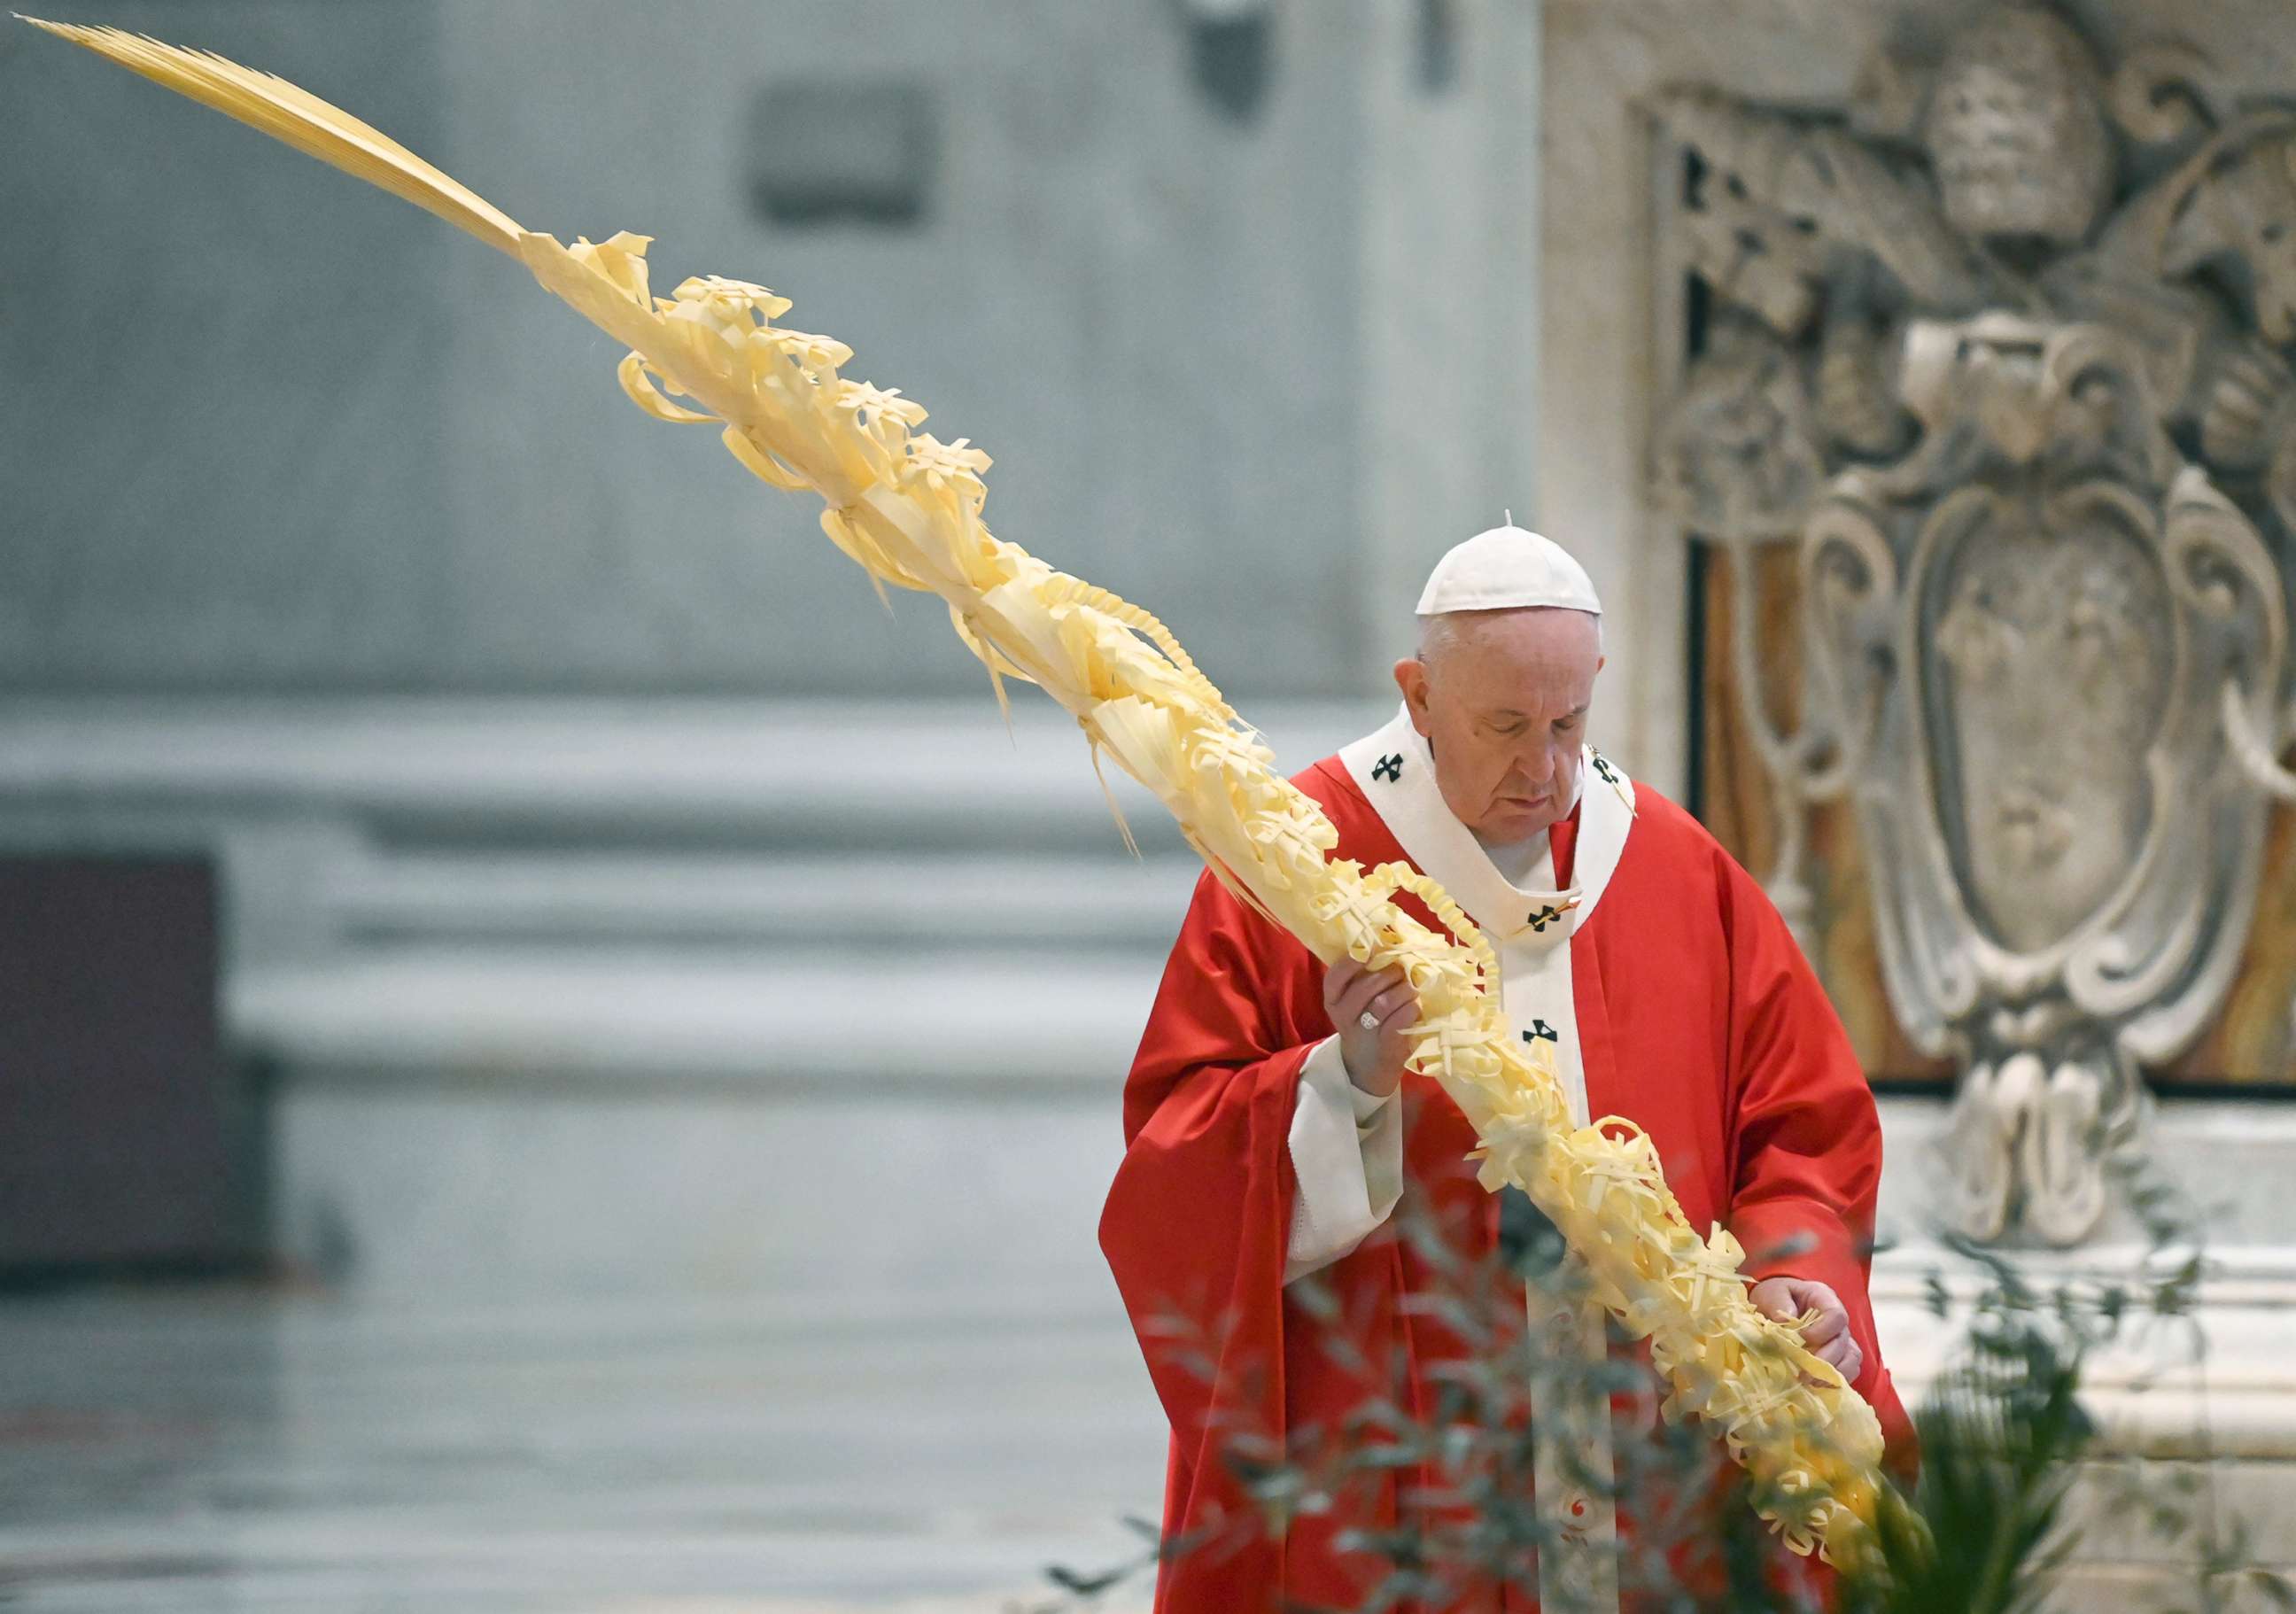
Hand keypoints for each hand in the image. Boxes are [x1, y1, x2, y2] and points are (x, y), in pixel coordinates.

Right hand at [1322, 958, 1418, 1098]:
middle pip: (1365, 987)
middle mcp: (1344, 1016)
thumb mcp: (1355, 1000)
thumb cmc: (1365, 1020)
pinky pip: (1398, 1022)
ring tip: (1412, 988)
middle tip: (1402, 970)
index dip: (1352, 962)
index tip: (1371, 951)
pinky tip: (1415, 1007)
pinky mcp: (1386, 1048)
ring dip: (1403, 990)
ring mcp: (1364, 1034)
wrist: (1368, 1064)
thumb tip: (1391, 943)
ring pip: (1383, 1003)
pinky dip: (1410, 1010)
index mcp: (1333, 999)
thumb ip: (1364, 975)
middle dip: (1389, 974)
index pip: (1335, 977)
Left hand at [1750, 1276, 1862, 1382]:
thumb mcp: (1771, 1292)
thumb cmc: (1774, 1297)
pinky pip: (1847, 1371)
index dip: (1823, 1331)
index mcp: (1824, 1298)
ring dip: (1833, 1374)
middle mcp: (1837, 1320)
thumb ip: (1778, 1302)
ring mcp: (1840, 1339)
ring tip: (1810, 1382)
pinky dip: (1834, 1381)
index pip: (1836, 1315)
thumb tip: (1784, 1322)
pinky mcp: (1837, 1357)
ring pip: (1852, 1359)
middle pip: (1843, 1342)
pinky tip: (1816, 1386)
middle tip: (1804, 1374)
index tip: (1802, 1340)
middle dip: (1825, 1360)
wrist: (1772, 1306)